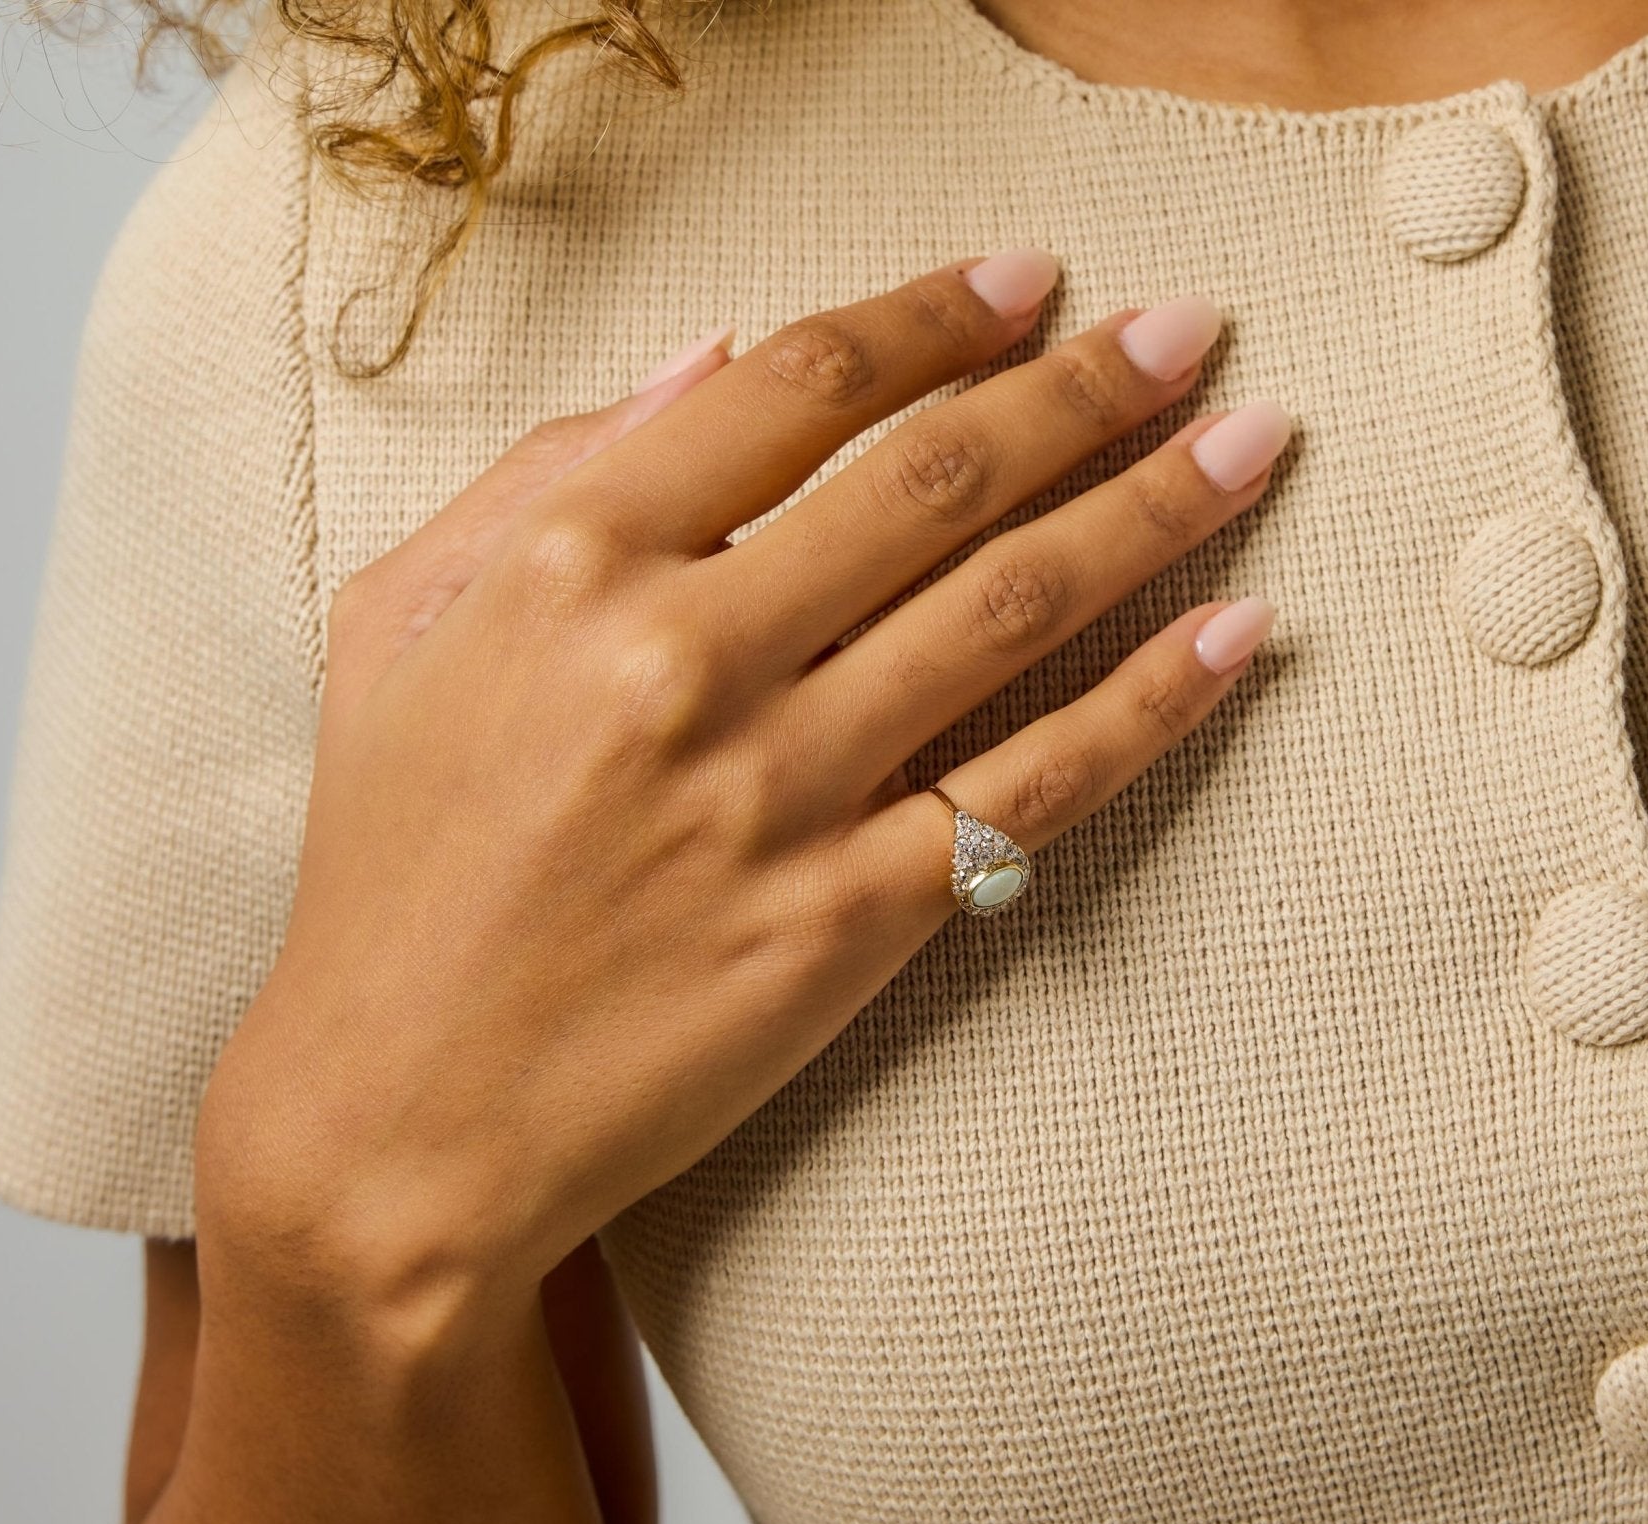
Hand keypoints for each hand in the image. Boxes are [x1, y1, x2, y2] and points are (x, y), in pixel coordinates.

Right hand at [198, 249, 1290, 1318]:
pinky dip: (1147, 706)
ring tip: (1253, 446)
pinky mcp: (848, 921)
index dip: (939, 317)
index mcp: (574, 565)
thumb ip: (542, 476)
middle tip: (1194, 333)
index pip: (800, 389)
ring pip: (1012, 611)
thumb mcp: (400, 630)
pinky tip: (1236, 635)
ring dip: (1154, 509)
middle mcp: (691, 659)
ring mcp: (781, 795)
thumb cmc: (393, 871)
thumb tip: (711, 362)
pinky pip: (1033, 788)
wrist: (405, 1117)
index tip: (1033, 282)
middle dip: (1088, 386)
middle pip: (938, 480)